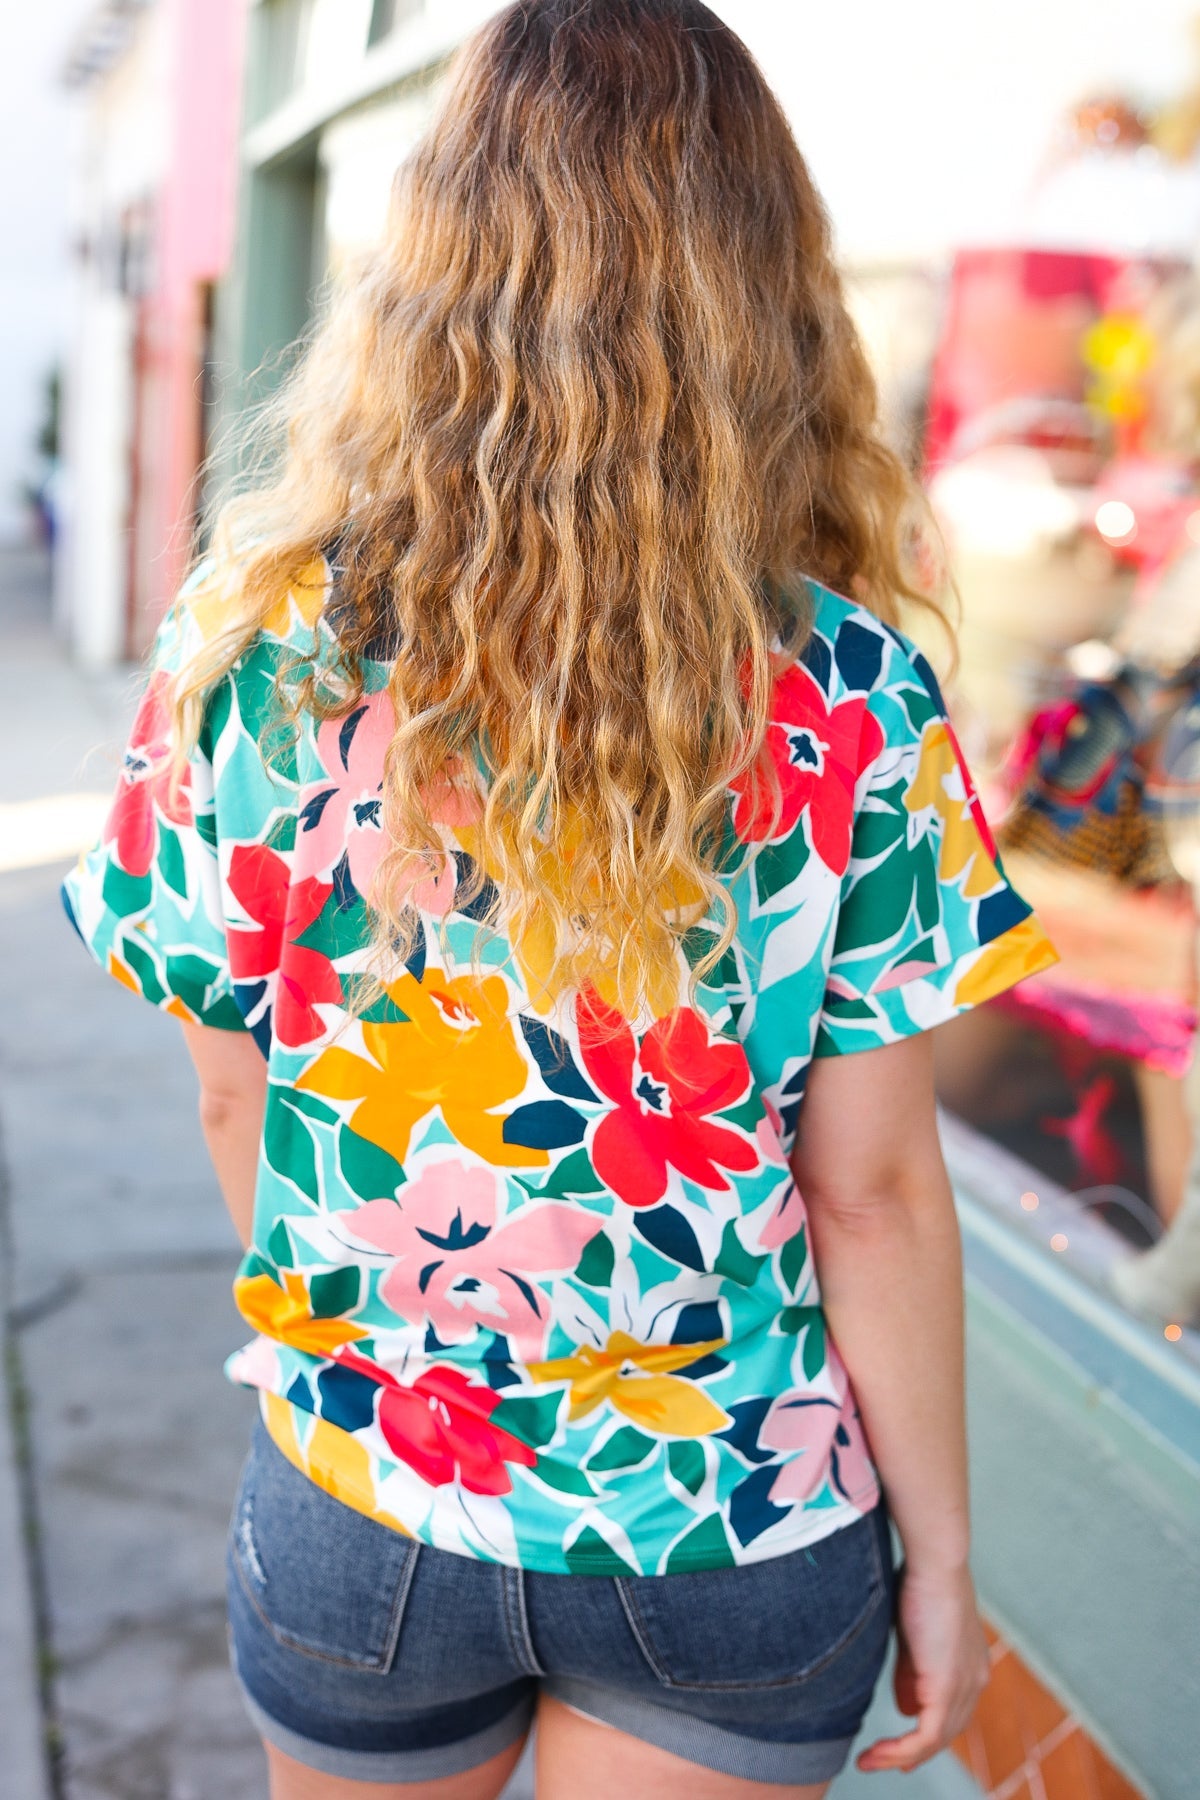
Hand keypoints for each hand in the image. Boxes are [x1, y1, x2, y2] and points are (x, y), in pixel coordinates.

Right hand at [855, 1561, 989, 1774]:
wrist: (935, 1562)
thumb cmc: (920, 1581)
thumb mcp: (913, 1633)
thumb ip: (912, 1670)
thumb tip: (906, 1706)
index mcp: (970, 1664)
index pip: (950, 1710)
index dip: (925, 1732)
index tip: (897, 1745)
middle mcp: (974, 1680)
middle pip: (945, 1732)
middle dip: (912, 1753)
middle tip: (881, 1761)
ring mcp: (964, 1687)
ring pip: (935, 1741)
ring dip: (899, 1756)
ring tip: (869, 1761)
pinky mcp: (947, 1689)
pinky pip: (926, 1738)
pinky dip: (900, 1751)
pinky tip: (877, 1753)